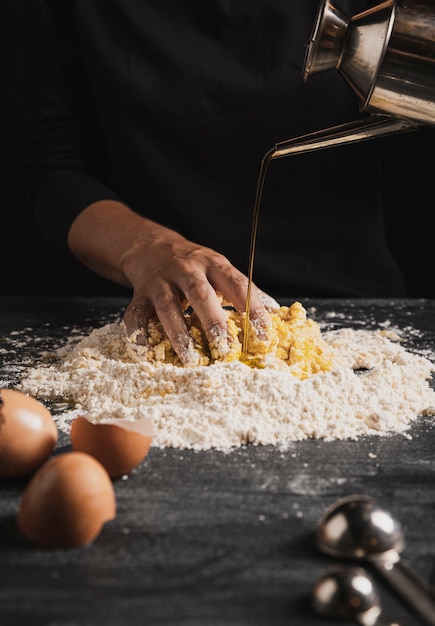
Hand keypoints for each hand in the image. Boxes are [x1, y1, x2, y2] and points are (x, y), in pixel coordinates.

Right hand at [68, 200, 278, 364]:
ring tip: (190, 358)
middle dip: (213, 321)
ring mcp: (160, 281)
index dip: (252, 309)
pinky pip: (135, 315)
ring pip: (167, 306)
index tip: (263, 335)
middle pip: (200, 294)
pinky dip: (138, 335)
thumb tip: (275, 311)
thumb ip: (243, 289)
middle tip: (224, 348)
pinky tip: (146, 353)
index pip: (237, 284)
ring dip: (179, 333)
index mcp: (213, 263)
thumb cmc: (194, 266)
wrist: (151, 247)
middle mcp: (186, 270)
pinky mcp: (139, 294)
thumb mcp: (219, 268)